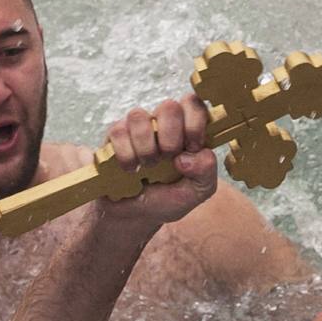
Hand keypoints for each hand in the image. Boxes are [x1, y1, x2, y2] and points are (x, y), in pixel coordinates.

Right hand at [102, 94, 217, 226]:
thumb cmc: (166, 199)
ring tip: (147, 167)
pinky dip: (125, 155)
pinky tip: (130, 170)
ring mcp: (137, 128)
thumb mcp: (197, 191)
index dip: (195, 121)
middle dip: (170, 137)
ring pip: (139, 116)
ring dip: (145, 147)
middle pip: (168, 106)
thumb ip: (206, 171)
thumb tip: (189, 155)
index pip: (194, 104)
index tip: (192, 146)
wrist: (134, 216)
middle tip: (168, 159)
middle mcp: (162, 124)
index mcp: (187, 131)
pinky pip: (118, 132)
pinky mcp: (114, 137)